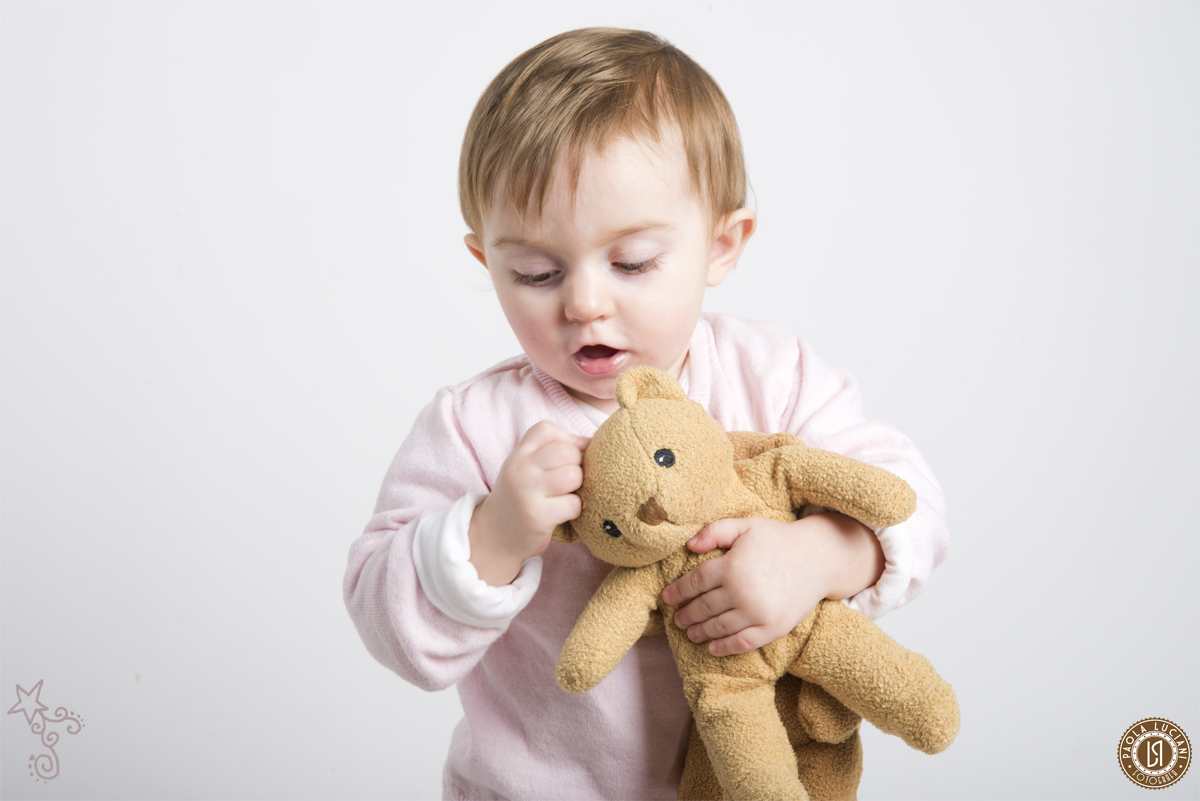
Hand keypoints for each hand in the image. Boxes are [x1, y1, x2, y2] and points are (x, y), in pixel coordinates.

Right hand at [469, 421, 587, 585]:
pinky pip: (574, 504)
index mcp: (518, 455)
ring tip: (566, 495)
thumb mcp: (524, 468)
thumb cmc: (519, 498)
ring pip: (573, 476)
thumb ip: (549, 451)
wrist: (495, 536)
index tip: (566, 459)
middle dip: (577, 465)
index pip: (547, 429)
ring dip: (578, 487)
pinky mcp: (538, 516)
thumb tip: (590, 442)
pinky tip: (563, 513)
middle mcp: (520, 469)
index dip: (566, 440)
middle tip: (569, 481)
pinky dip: (575, 509)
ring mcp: (528, 492)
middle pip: (566, 451)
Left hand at [661, 512, 883, 655]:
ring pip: (719, 627)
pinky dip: (725, 647)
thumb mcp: (745, 526)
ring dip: (700, 632)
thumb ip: (715, 531)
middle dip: (686, 614)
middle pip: (703, 607)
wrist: (819, 558)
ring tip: (690, 633)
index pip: (695, 582)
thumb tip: (688, 545)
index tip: (667, 597)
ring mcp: (758, 613)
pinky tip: (713, 648)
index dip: (678, 591)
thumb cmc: (778, 539)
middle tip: (677, 619)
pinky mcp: (773, 628)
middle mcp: (742, 592)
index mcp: (731, 566)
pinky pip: (743, 642)